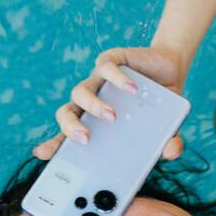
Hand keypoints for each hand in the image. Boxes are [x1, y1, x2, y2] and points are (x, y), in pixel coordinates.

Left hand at [32, 45, 188, 160]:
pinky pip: (105, 68)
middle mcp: (90, 102)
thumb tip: (173, 153)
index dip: (53, 145)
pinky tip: (131, 88)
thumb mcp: (164, 130)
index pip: (67, 136)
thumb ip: (168, 144)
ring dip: (93, 106)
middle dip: (69, 128)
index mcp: (93, 122)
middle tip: (85, 139)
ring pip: (80, 92)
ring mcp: (98, 81)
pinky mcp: (112, 60)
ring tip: (112, 116)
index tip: (42, 154)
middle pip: (65, 113)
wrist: (169, 71)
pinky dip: (116, 78)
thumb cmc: (157, 107)